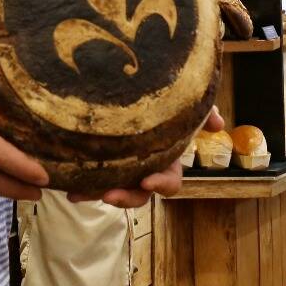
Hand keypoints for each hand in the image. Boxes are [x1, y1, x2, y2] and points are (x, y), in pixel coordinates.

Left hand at [69, 107, 222, 208]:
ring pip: (110, 189)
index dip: (161, 184)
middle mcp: (143, 170)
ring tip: (78, 194)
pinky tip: (66, 185)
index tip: (147, 181)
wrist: (126, 87)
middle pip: (138, 195)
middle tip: (109, 196)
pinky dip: (79, 182)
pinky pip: (89, 178)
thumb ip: (204, 113)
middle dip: (125, 198)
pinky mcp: (99, 164)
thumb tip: (219, 124)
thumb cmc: (163, 105)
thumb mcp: (186, 106)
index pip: (170, 182)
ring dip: (95, 194)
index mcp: (166, 161)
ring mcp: (120, 169)